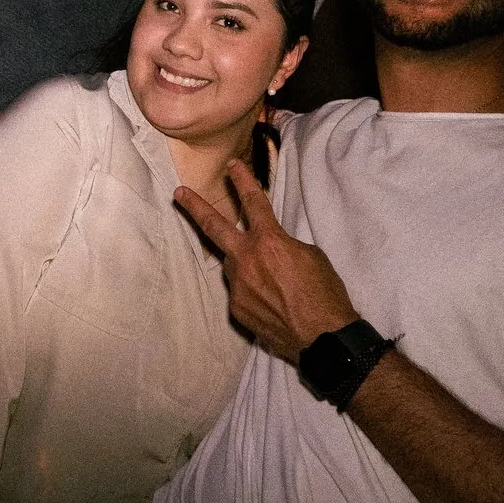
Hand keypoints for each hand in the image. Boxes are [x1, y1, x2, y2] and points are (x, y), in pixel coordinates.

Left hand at [174, 159, 359, 361]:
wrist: (323, 337)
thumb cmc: (325, 293)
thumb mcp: (312, 257)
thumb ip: (285, 245)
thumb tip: (273, 249)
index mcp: (269, 241)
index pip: (253, 202)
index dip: (242, 180)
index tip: (232, 165)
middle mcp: (246, 259)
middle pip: (213, 226)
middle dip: (194, 206)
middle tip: (179, 193)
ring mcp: (237, 285)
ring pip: (233, 265)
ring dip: (245, 265)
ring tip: (271, 280)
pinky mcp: (236, 309)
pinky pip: (241, 291)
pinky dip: (253, 291)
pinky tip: (272, 302)